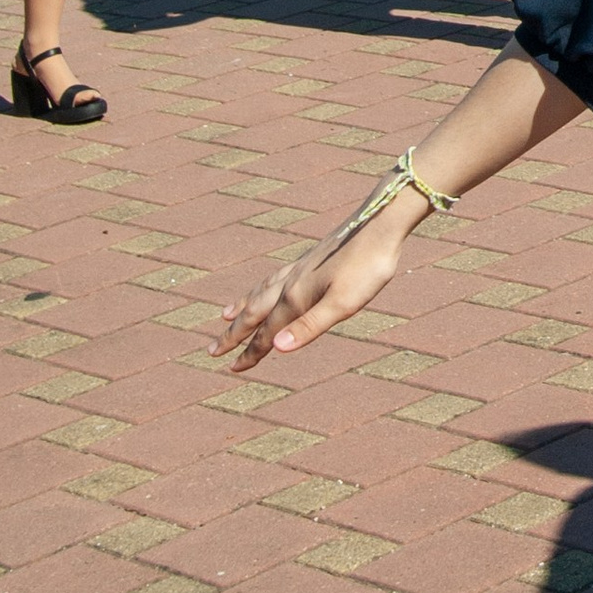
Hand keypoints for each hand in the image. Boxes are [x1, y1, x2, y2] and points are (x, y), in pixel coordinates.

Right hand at [213, 210, 411, 371]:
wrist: (379, 223)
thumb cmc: (367, 267)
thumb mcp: (343, 303)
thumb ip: (310, 326)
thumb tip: (278, 348)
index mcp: (296, 298)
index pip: (267, 333)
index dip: (250, 353)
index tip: (232, 369)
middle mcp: (291, 283)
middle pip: (255, 313)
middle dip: (234, 333)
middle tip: (212, 350)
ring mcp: (299, 269)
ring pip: (261, 292)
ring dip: (242, 308)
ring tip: (226, 315)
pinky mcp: (309, 259)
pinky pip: (274, 277)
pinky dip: (261, 287)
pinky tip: (268, 284)